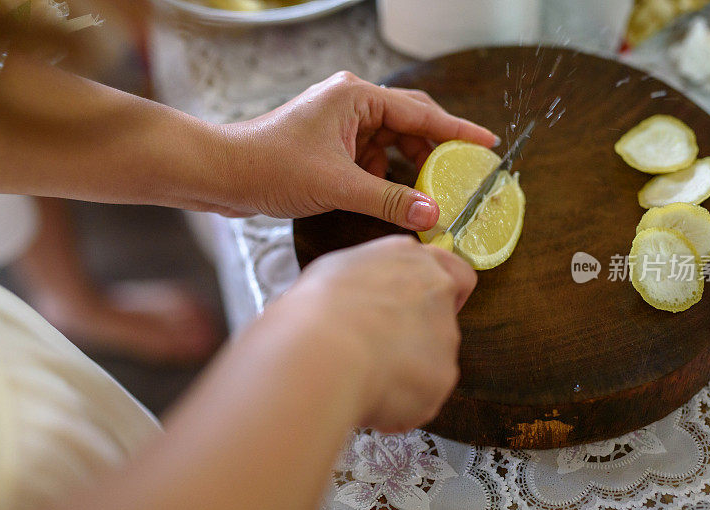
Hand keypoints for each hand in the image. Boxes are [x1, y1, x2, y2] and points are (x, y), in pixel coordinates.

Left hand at [210, 71, 497, 229]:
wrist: (221, 174)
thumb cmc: (270, 166)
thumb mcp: (338, 185)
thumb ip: (390, 199)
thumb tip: (432, 213)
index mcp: (356, 96)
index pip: (421, 112)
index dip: (458, 130)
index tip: (487, 143)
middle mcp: (350, 102)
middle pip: (408, 123)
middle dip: (434, 150)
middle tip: (461, 175)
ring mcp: (338, 123)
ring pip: (389, 142)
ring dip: (406, 167)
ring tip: (426, 192)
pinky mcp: (328, 144)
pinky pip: (369, 156)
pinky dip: (381, 175)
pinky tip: (384, 195)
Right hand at [274, 235, 476, 432]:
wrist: (320, 352)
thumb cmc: (313, 310)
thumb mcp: (332, 274)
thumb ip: (365, 284)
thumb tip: (360, 304)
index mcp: (407, 257)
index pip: (450, 269)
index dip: (437, 292)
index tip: (417, 307)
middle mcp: (436, 288)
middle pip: (446, 311)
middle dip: (424, 331)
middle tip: (388, 346)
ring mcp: (445, 332)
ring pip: (435, 355)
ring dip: (409, 367)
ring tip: (366, 376)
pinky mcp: (444, 374)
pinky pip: (425, 391)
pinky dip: (403, 399)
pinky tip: (371, 396)